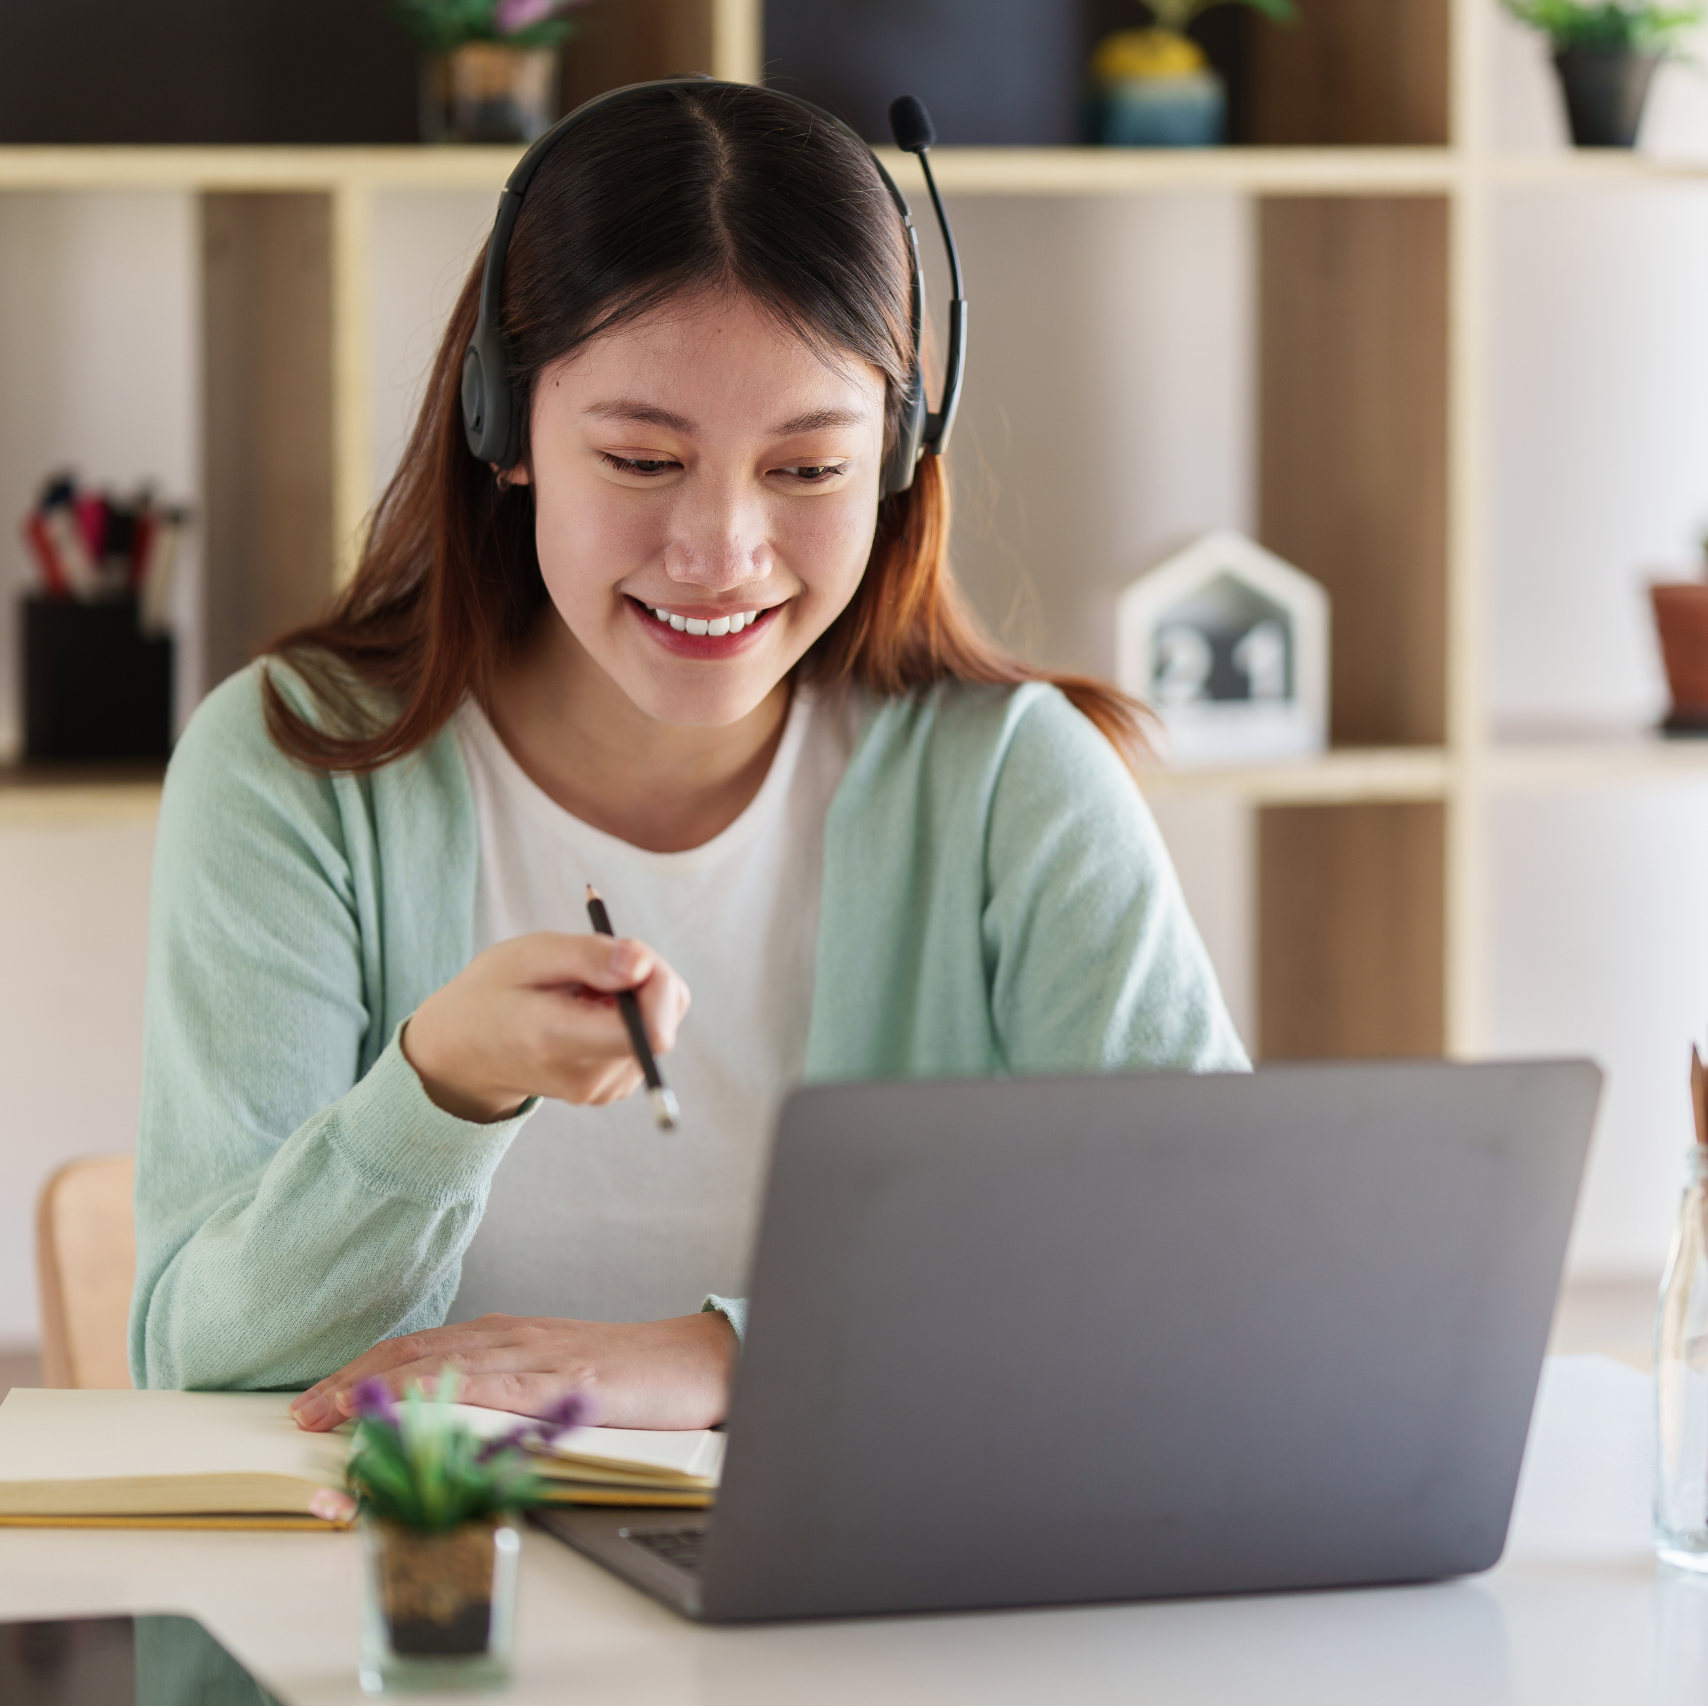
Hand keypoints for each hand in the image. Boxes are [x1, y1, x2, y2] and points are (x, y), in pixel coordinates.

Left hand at [287, 1311, 736, 1432]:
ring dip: (381, 1387)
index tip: (317, 1397)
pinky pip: (497, 1387)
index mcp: (509, 1337)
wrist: (697, 1360)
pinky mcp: (566, 1379)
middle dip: (354, 1379)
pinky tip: (418, 1407)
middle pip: (417, 1351)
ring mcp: (538, 1356)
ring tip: (332, 1412)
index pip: (420, 1348)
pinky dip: (449, 1396)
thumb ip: (505, 1390)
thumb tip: (446, 1420)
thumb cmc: (630, 1374)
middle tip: (303, 1410)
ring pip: (444, 1363)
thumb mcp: (556, 1376)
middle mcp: (514, 1337)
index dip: (364, 1371)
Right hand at [402, 932, 690, 1121]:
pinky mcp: (611, 1088)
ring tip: (584, 988)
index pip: (650, 1032)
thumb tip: (643, 966)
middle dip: (647, 980)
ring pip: (658, 1028)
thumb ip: (588, 956)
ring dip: (636, 996)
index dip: (658, 984)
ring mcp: (602, 1090)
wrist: (464, 1051)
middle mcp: (587, 1078)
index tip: (631, 955)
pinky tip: (588, 1007)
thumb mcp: (529, 956)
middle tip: (602, 960)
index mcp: (560, 1043)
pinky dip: (628, 1013)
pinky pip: (645, 1039)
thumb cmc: (494, 993)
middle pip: (662, 1026)